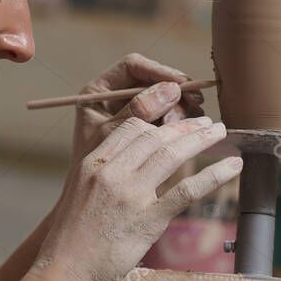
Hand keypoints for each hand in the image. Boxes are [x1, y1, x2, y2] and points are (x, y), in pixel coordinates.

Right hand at [34, 117, 240, 280]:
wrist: (64, 273)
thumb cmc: (73, 237)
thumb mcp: (82, 193)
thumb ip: (107, 173)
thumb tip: (137, 163)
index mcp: (93, 163)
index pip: (132, 128)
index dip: (160, 121)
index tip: (179, 120)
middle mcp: (111, 172)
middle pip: (155, 136)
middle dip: (185, 126)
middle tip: (207, 122)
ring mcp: (130, 195)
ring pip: (171, 155)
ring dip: (201, 140)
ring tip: (220, 132)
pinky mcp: (147, 221)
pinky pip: (186, 191)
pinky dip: (213, 175)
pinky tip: (232, 167)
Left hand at [68, 52, 204, 174]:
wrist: (85, 214)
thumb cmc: (87, 174)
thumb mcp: (109, 137)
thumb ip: (135, 112)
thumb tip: (170, 89)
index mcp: (98, 92)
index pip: (133, 66)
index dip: (159, 71)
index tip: (182, 84)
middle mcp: (114, 97)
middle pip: (153, 81)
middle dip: (177, 93)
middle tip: (196, 107)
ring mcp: (130, 113)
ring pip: (164, 100)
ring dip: (182, 109)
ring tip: (195, 125)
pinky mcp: (145, 132)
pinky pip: (167, 119)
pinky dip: (180, 124)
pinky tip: (192, 133)